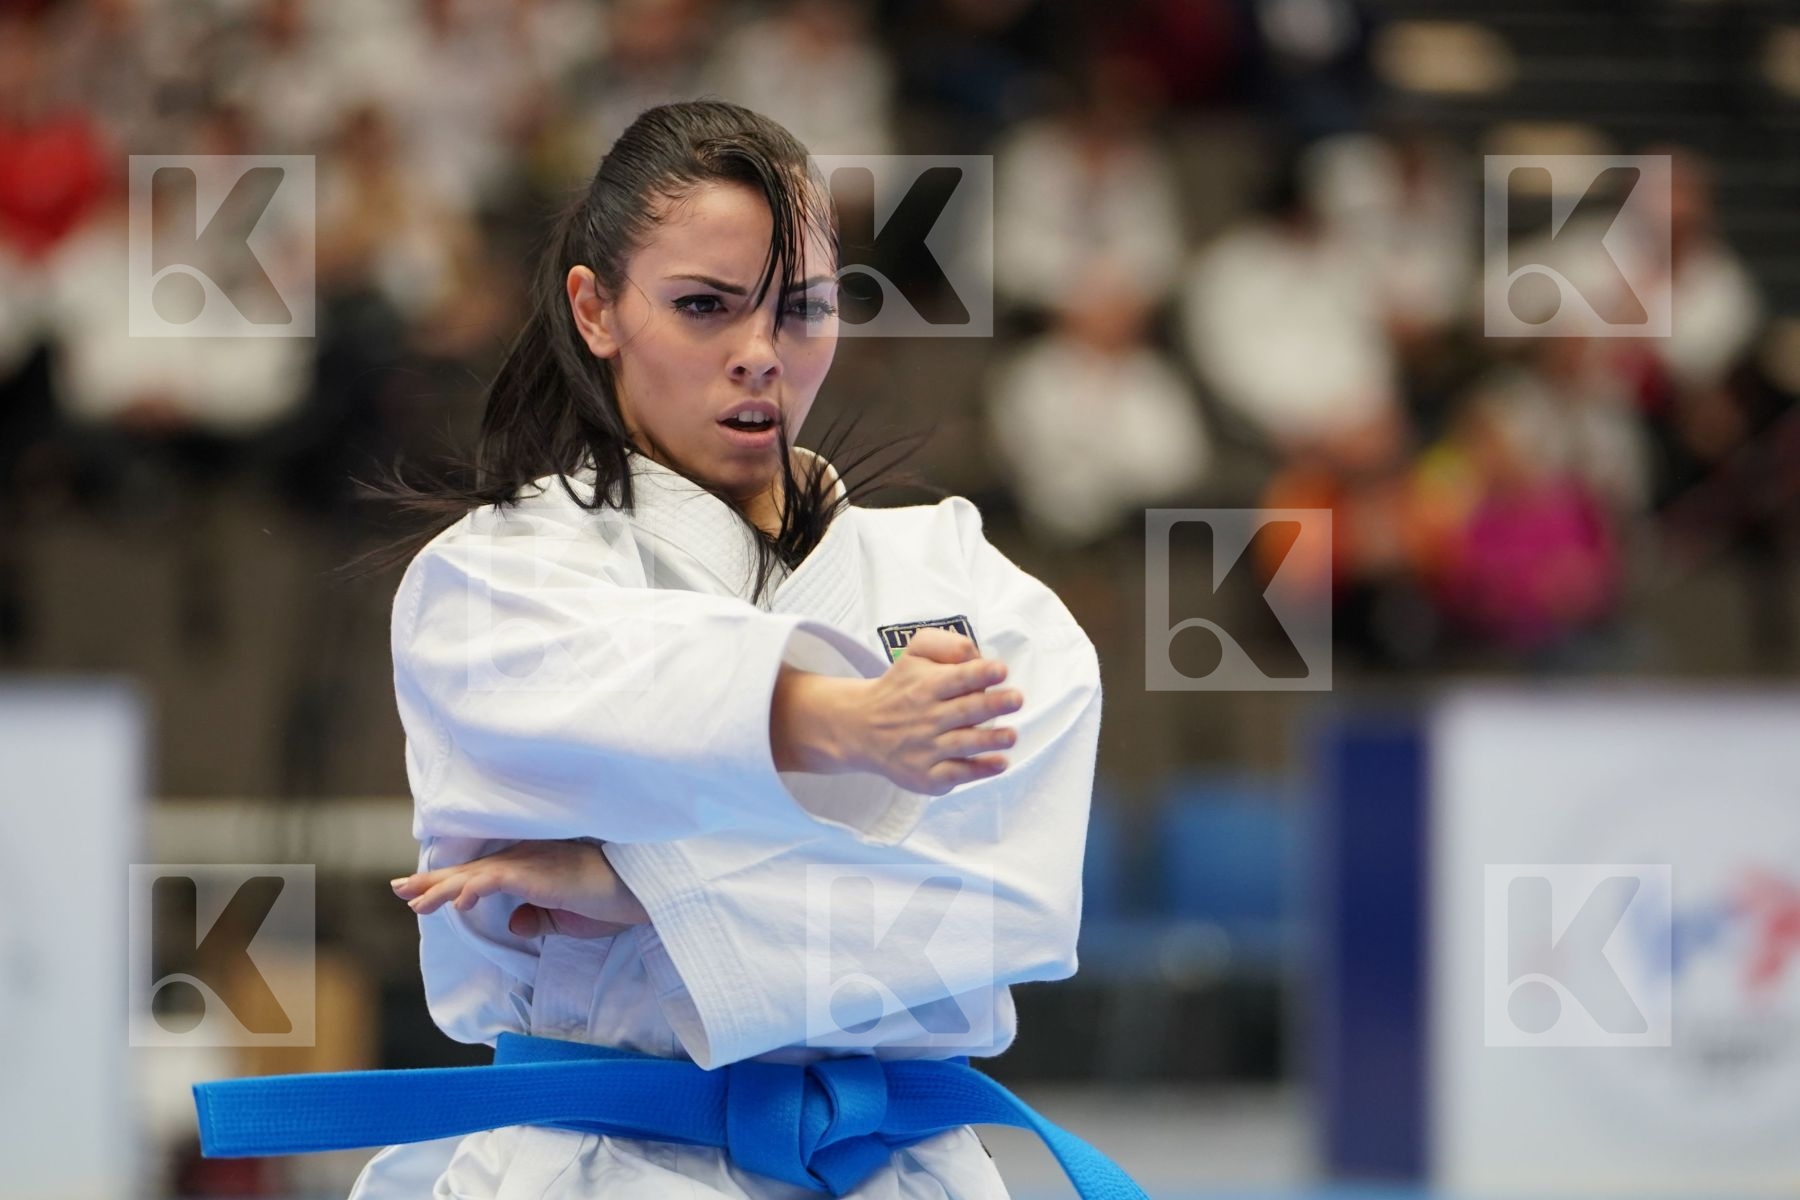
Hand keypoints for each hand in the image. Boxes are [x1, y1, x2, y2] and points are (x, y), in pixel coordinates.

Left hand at [391, 840, 650, 939]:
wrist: (637, 890)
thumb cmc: (608, 900)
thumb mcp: (566, 917)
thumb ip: (540, 916)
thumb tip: (515, 921)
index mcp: (530, 869)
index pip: (480, 874)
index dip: (447, 882)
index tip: (416, 892)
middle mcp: (525, 860)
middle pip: (470, 869)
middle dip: (432, 880)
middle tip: (399, 889)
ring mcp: (531, 863)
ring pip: (476, 873)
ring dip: (444, 887)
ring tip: (415, 900)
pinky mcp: (540, 872)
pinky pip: (499, 877)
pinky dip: (475, 887)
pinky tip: (458, 902)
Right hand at [799, 627, 1022, 794]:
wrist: (861, 728)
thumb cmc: (900, 687)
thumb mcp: (914, 653)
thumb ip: (945, 645)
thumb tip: (976, 655)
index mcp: (926, 685)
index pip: (956, 677)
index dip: (979, 673)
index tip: (1000, 670)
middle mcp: (926, 717)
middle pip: (965, 711)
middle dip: (993, 704)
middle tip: (1016, 699)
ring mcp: (925, 749)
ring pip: (963, 744)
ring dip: (990, 740)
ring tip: (1011, 735)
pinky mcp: (926, 775)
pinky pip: (956, 774)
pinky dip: (979, 771)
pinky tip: (1000, 763)